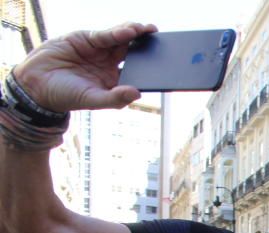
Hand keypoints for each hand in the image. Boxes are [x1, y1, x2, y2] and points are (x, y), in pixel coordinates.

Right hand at [13, 23, 156, 111]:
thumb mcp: (92, 100)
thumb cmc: (65, 95)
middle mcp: (110, 64)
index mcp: (116, 81)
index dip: (152, 68)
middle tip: (161, 41)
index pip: (139, 72)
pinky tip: (129, 31)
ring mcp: (100, 51)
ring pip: (122, 40)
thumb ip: (115, 98)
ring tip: (147, 30)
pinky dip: (117, 32)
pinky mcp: (87, 39)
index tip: (167, 64)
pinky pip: (105, 35)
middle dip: (147, 46)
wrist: (35, 83)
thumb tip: (137, 93)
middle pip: (134, 53)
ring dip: (135, 34)